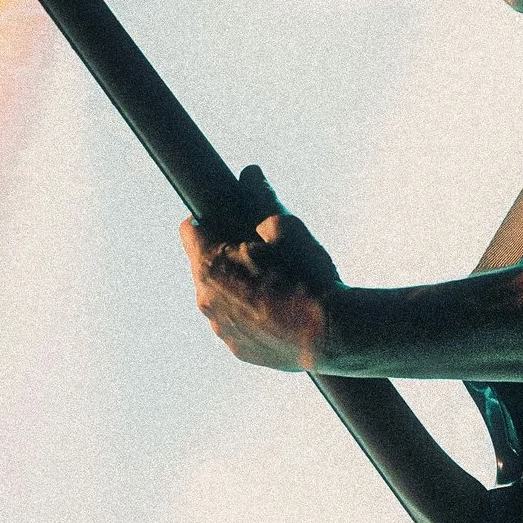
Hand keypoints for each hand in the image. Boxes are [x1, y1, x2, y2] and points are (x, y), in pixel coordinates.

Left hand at [182, 164, 345, 371]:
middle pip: (204, 266)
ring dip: (237, 288)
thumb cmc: (307, 276)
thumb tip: (250, 173)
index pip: (190, 229)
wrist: (332, 333)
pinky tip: (278, 312)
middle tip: (262, 255)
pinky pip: (235, 324)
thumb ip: (261, 198)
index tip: (231, 224)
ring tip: (275, 286)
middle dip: (225, 257)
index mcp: (209, 264)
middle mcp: (205, 298)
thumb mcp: (286, 228)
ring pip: (219, 297)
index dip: (212, 222)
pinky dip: (250, 316)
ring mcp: (221, 328)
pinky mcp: (238, 349)